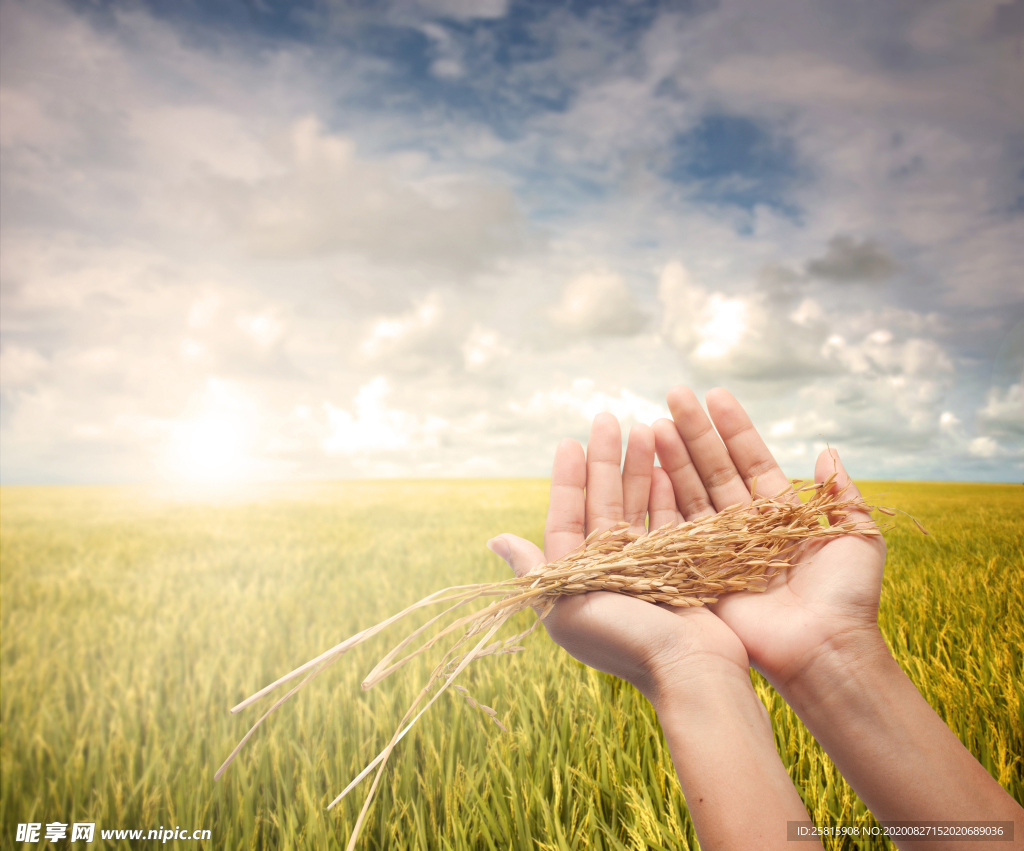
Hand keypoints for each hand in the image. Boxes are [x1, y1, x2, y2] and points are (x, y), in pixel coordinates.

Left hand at [487, 412, 747, 707]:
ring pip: (638, 504)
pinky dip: (666, 490)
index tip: (569, 440)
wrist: (690, 672)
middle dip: (606, 459)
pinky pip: (670, 518)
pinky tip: (665, 462)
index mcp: (577, 578)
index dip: (568, 478)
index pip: (568, 515)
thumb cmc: (625, 640)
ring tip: (644, 426)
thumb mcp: (567, 606)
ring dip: (638, 466)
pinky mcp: (680, 566)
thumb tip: (495, 539)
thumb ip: (535, 570)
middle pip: (604, 502)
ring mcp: (647, 566)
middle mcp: (610, 569)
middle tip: (607, 417)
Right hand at [652, 386, 886, 690]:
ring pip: (693, 491)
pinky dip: (664, 497)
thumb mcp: (858, 536)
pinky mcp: (699, 570)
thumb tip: (828, 451)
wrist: (824, 648)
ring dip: (674, 457)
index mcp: (780, 515)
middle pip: (715, 469)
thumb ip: (841, 495)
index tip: (716, 395)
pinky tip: (650, 467)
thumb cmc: (848, 597)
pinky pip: (678, 528)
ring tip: (656, 422)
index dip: (734, 428)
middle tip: (674, 394)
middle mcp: (745, 526)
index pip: (752, 460)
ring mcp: (719, 547)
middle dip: (695, 432)